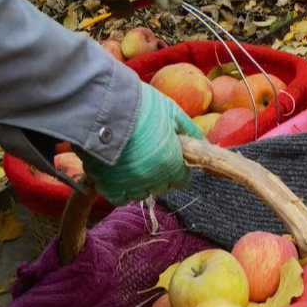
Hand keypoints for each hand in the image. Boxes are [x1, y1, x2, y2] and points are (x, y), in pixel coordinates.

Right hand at [82, 88, 199, 204]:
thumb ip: (188, 130)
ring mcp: (129, 184)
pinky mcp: (107, 186)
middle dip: (161, 176)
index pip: (182, 180)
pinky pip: (119, 198)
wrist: (104, 108)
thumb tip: (202, 142)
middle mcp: (152, 179)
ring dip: (141, 184)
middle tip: (152, 159)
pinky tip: (119, 175)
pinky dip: (121, 190)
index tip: (173, 161)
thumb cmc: (142, 107)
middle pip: (162, 188)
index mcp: (171, 163)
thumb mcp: (172, 112)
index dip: (179, 170)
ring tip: (133, 165)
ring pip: (141, 194)